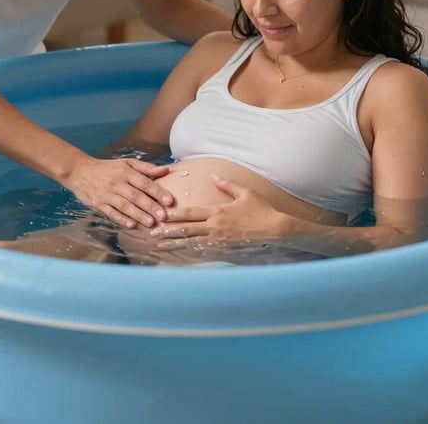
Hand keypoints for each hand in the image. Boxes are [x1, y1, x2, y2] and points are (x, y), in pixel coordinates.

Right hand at [64, 156, 173, 228]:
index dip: (157, 192)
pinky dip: (121, 219)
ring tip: (150, 223)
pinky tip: (131, 225)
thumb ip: (147, 168)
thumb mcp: (127, 163)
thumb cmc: (107, 168)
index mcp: (126, 172)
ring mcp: (107, 194)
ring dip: (138, 215)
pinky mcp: (98, 204)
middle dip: (150, 206)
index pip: (144, 183)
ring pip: (125, 206)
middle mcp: (117, 183)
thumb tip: (166, 170)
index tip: (169, 201)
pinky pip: (111, 212)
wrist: (79, 171)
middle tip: (163, 216)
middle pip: (136, 196)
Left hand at [149, 176, 283, 249]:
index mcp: (218, 211)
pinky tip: (180, 252)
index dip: (174, 214)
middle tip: (152, 232)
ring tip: (159, 244)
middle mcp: (215, 226)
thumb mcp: (244, 192)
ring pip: (192, 242)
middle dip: (168, 231)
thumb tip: (213, 175)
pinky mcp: (224, 247)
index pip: (191, 213)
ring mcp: (219, 239)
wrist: (275, 229)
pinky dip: (190, 250)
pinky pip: (203, 249)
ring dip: (175, 243)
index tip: (161, 214)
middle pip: (187, 229)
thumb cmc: (261, 209)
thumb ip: (227, 184)